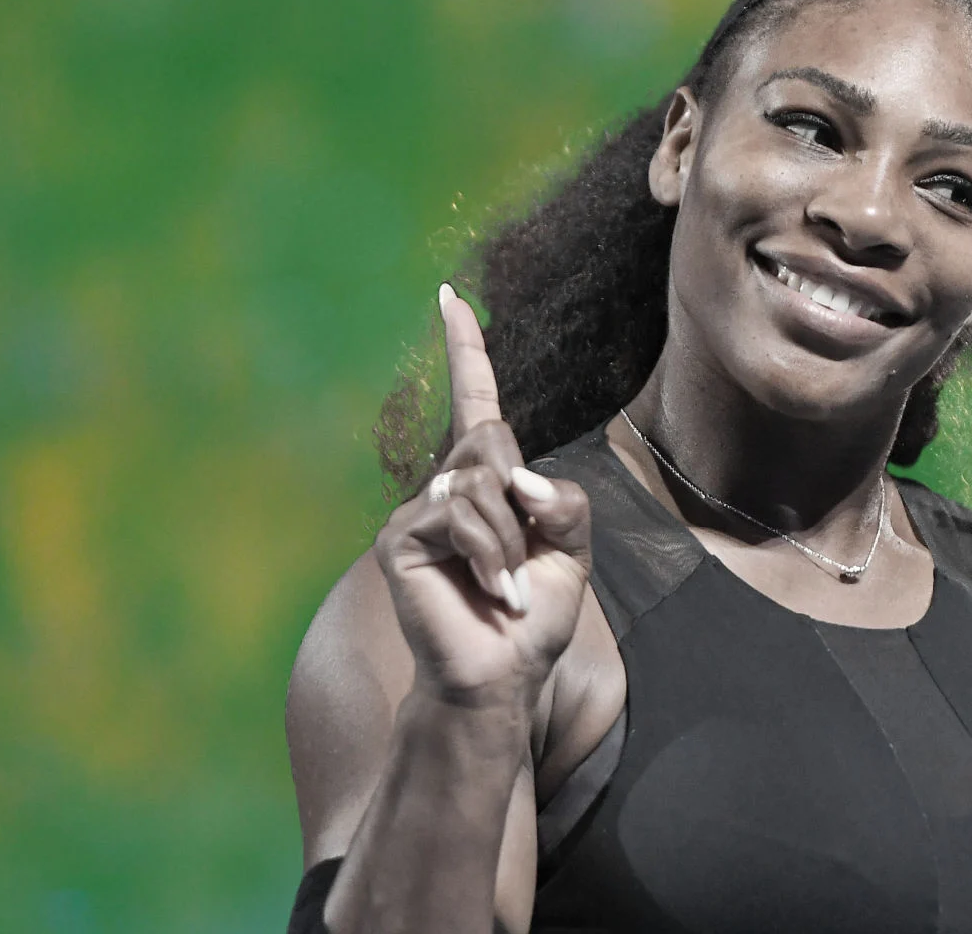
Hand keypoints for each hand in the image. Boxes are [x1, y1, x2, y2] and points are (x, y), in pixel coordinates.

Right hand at [373, 284, 592, 703]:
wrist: (504, 674)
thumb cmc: (532, 616)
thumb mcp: (571, 552)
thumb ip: (562, 502)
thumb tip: (520, 479)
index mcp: (490, 482)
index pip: (476, 403)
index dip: (466, 350)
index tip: (451, 297)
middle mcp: (448, 485)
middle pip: (491, 436)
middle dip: (523, 491)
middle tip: (527, 550)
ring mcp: (418, 510)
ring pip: (480, 482)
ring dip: (510, 540)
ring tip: (506, 585)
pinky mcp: (400, 539)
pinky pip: (457, 514)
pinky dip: (489, 552)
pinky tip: (490, 589)